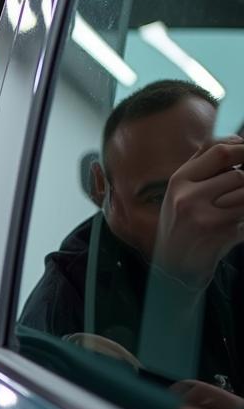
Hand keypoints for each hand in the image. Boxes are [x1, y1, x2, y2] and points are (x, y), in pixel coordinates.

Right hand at [153, 135, 243, 285]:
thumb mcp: (180, 193)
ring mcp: (206, 217)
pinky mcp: (222, 234)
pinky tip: (232, 228)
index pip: (220, 151)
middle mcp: (188, 198)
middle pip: (239, 174)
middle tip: (237, 192)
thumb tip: (237, 141)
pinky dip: (243, 221)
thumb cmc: (180, 226)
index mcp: (178, 182)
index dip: (243, 148)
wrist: (172, 268)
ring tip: (233, 209)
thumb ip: (203, 166)